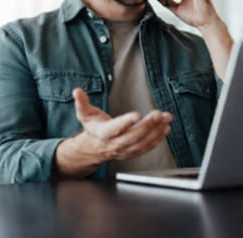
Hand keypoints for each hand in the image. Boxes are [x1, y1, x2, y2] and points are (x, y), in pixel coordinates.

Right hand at [54, 88, 172, 176]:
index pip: (115, 128)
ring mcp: (125, 150)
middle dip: (147, 126)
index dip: (125, 122)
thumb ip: (81, 102)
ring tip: (166, 119)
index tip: (137, 115)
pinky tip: (165, 129)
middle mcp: (115, 144)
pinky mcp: (133, 152)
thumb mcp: (84, 114)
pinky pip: (147, 147)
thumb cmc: (93, 128)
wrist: (95, 147)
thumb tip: (77, 91)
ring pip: (142, 143)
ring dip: (156, 131)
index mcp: (103, 133)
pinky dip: (157, 139)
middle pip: (132, 136)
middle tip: (158, 114)